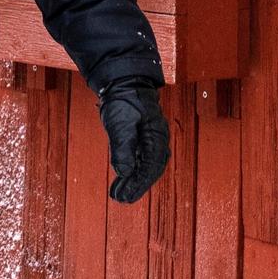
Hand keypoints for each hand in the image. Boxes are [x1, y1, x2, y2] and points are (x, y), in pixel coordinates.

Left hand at [99, 79, 170, 204]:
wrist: (124, 79)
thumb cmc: (123, 98)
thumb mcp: (120, 123)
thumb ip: (123, 147)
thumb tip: (124, 172)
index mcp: (156, 135)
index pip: (150, 167)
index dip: (137, 184)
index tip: (125, 197)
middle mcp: (158, 138)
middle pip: (150, 169)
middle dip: (136, 186)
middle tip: (121, 199)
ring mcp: (151, 137)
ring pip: (146, 165)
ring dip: (134, 180)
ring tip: (119, 193)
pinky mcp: (143, 136)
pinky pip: (142, 158)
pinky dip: (133, 170)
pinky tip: (125, 177)